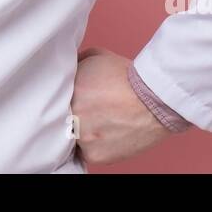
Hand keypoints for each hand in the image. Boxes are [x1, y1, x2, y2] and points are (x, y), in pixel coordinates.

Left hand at [69, 46, 171, 166]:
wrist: (154, 100)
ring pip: (74, 138)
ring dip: (84, 132)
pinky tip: (108, 134)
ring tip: (102, 123)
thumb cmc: (128, 77)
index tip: (79, 100)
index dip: (67, 100)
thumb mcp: (97, 57)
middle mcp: (72, 115)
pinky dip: (96, 146)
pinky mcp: (94, 155)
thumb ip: (76, 64)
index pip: (56, 100)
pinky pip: (87, 152)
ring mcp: (82, 137)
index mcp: (69, 90)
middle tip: (91, 112)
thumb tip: (67, 68)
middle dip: (75, 115)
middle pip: (64, 119)